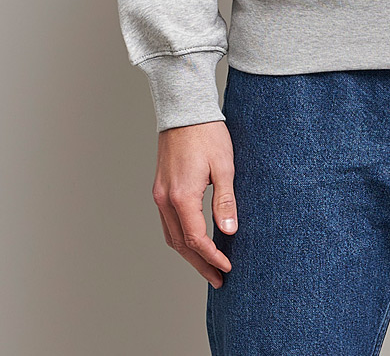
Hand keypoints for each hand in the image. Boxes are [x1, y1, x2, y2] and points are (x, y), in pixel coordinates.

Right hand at [151, 121, 237, 288]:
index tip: (228, 267)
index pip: (196, 239)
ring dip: (189, 253)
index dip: (212, 257)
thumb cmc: (207, 134)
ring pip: (171, 235)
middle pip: (181, 244)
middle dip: (200, 263)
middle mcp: (165, 199)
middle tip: (219, 279)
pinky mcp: (160, 188)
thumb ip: (225, 200)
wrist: (185, 110)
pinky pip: (168, 222)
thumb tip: (229, 230)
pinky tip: (194, 240)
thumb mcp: (224, 166)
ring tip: (208, 265)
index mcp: (181, 196)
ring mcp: (160, 194)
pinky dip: (181, 237)